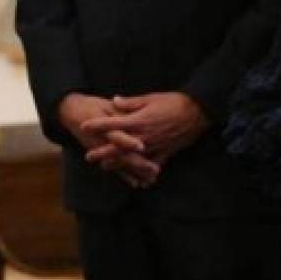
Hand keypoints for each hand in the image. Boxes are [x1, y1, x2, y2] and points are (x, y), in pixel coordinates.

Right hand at [58, 93, 159, 189]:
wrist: (70, 112)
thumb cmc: (91, 106)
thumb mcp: (105, 104)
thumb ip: (119, 110)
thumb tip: (135, 114)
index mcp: (102, 125)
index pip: (116, 135)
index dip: (128, 141)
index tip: (141, 146)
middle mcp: (100, 141)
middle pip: (119, 154)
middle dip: (137, 163)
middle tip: (154, 169)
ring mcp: (98, 150)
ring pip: (118, 165)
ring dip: (134, 173)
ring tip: (151, 179)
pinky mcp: (99, 156)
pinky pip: (113, 168)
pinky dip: (125, 176)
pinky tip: (136, 183)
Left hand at [82, 92, 208, 162]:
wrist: (197, 112)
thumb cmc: (172, 102)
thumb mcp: (149, 98)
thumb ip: (131, 102)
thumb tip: (114, 101)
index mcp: (138, 121)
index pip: (113, 123)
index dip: (97, 125)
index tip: (83, 126)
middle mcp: (144, 137)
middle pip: (119, 147)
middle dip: (102, 152)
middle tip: (88, 156)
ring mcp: (154, 147)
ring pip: (132, 159)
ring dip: (118, 164)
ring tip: (106, 168)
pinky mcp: (166, 153)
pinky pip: (152, 165)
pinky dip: (144, 173)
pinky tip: (139, 181)